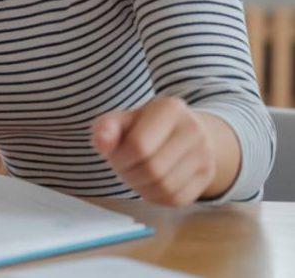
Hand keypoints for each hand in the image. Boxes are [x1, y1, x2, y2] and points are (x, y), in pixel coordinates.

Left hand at [92, 97, 218, 205]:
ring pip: (165, 187)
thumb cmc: (143, 127)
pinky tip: (149, 184)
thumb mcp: (121, 120)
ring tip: (134, 175)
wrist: (180, 132)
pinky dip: (156, 197)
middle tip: (122, 168)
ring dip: (141, 188)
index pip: (138, 146)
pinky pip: (177, 199)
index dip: (118, 158)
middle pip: (152, 169)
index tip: (112, 156)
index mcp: (169, 108)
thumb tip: (101, 143)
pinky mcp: (207, 176)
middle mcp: (193, 129)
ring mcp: (205, 154)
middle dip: (128, 175)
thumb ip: (106, 129)